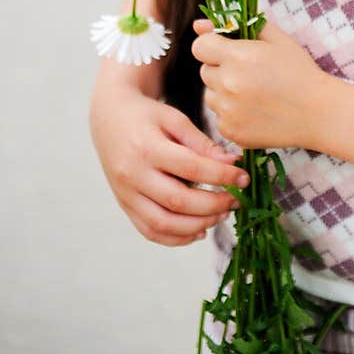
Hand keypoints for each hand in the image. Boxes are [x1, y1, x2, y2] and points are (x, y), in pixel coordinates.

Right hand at [89, 86, 249, 246]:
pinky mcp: (125, 205)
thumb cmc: (146, 116)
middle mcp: (133, 174)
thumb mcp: (174, 118)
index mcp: (147, 147)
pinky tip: (199, 230)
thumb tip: (233, 163)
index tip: (243, 178)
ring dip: (197, 225)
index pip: (191, 167)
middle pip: (177, 201)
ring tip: (221, 214)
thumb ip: (202, 143)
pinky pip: (150, 231)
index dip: (221, 176)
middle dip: (213, 205)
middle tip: (236, 200)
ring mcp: (126, 194)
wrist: (109, 119)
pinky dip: (176, 237)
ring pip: (162, 223)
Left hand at [192, 17, 327, 151]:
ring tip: (254, 94)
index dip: (213, 46)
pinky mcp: (230, 131)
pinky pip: (219, 117)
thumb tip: (199, 24)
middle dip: (221, 69)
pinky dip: (232, 114)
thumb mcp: (275, 39)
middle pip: (205, 71)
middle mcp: (228, 84)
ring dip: (224, 92)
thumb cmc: (298, 71)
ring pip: (210, 95)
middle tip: (250, 74)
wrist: (318, 112)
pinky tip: (256, 111)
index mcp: (237, 57)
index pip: (200, 46)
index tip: (228, 51)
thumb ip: (237, 26)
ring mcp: (227, 111)